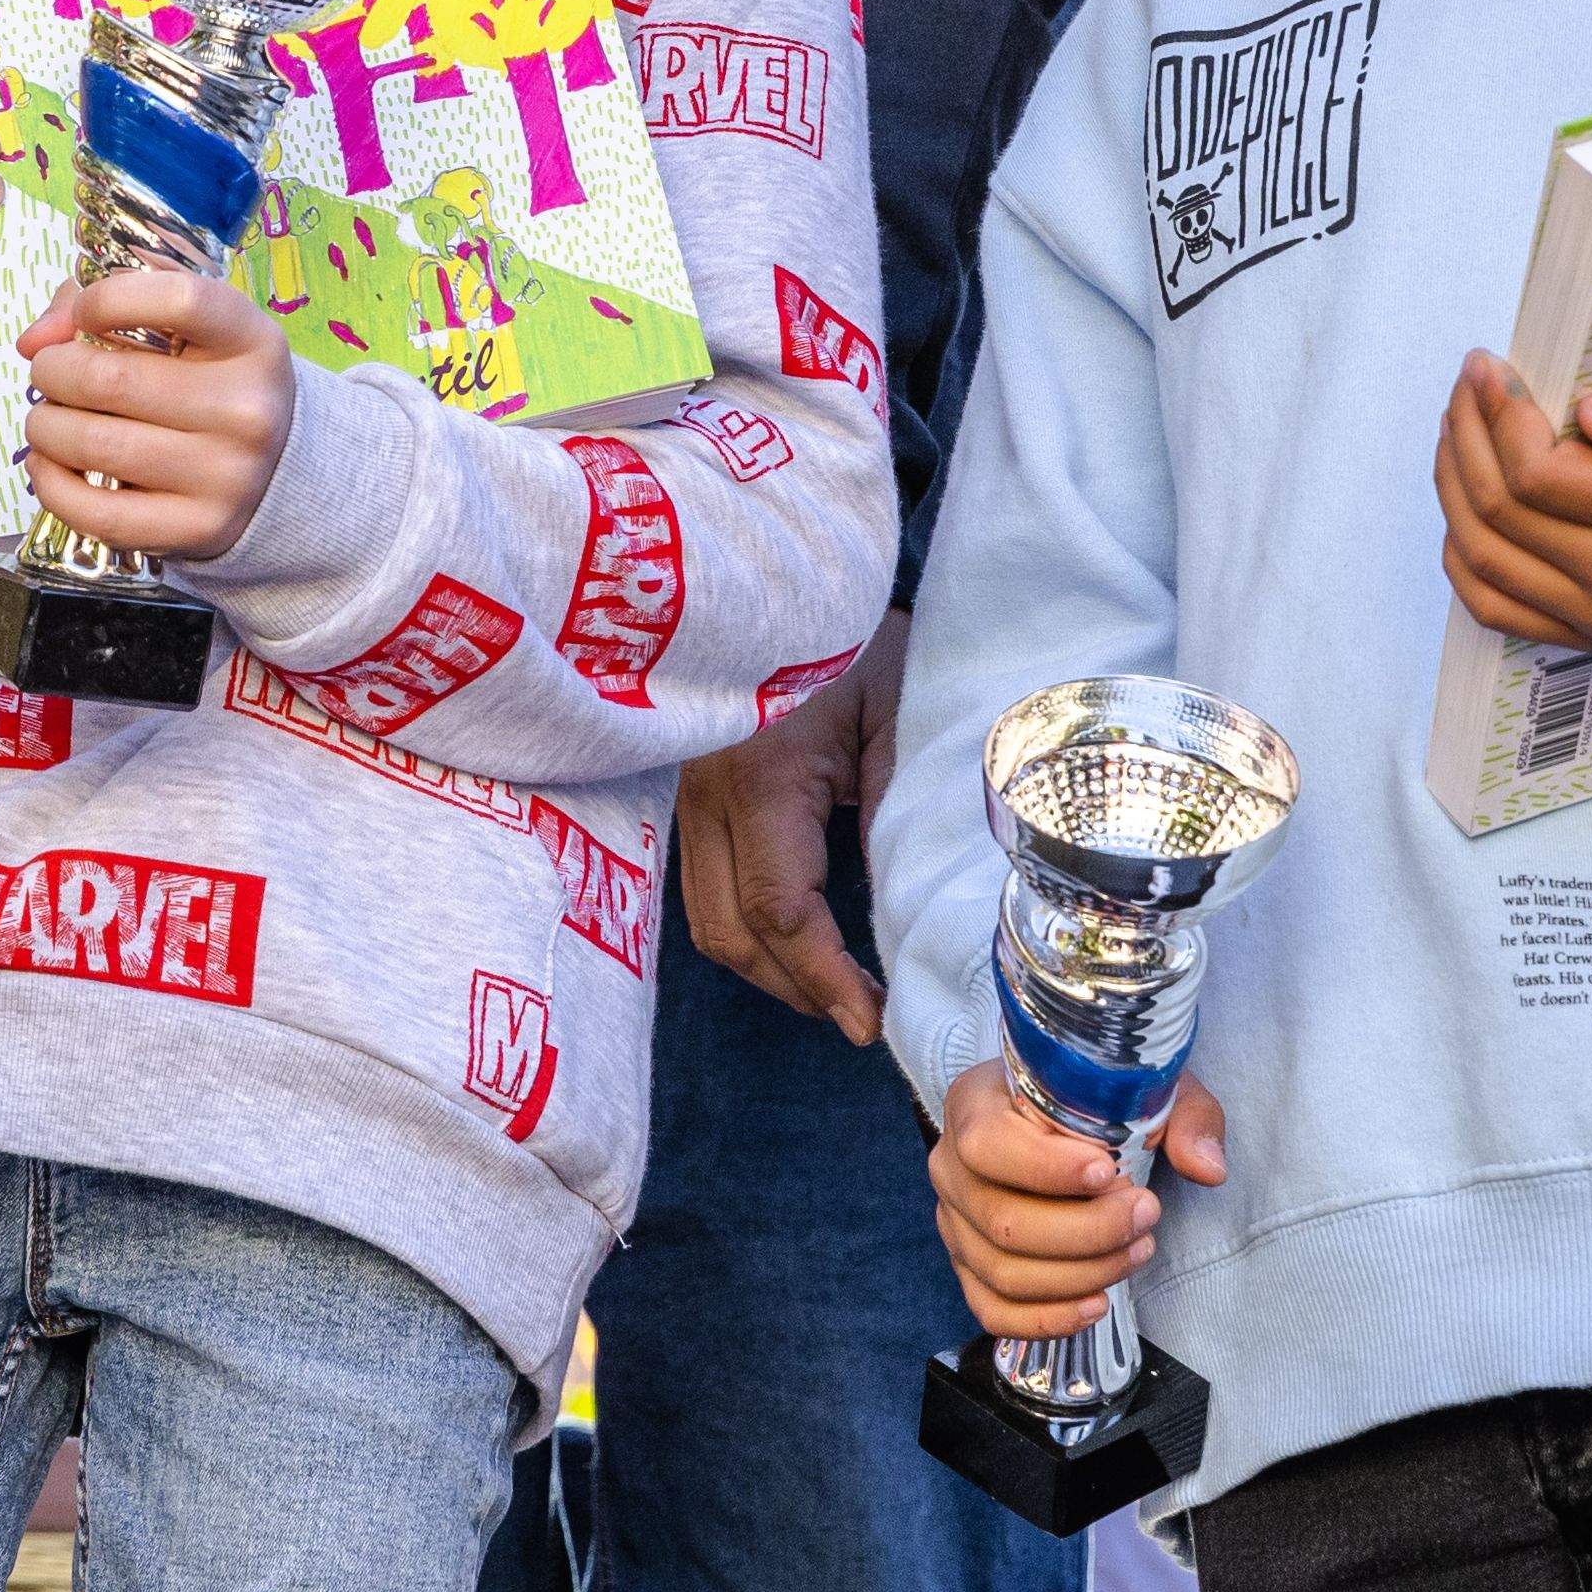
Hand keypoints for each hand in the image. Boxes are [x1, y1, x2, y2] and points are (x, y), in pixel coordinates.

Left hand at [13, 262, 295, 560]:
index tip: (85, 314)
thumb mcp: (186, 327)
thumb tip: (34, 341)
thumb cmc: (210, 382)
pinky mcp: (198, 528)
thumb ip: (107, 305)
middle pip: (112, 380)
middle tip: (49, 374)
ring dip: (45, 426)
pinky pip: (97, 512)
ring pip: (94, 445)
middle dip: (53, 371)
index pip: (179, 301)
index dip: (109, 299)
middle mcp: (248, 409)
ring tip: (49, 419)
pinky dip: (51, 484)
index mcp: (252, 341)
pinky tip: (49, 464)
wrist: (277, 470)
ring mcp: (226, 475)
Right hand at [680, 607, 901, 1040]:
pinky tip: (801, 938)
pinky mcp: (690, 794)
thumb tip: (904, 910)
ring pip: (706, 918)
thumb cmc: (855, 633)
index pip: (780, 909)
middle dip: (795, 988)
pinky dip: (749, 925)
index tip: (872, 1019)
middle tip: (862, 1018)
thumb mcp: (895, 714)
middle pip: (730, 931)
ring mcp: (687, 796)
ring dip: (767, 966)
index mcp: (762, 777)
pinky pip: (703, 884)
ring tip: (835, 991)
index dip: (823, 977)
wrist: (787, 572)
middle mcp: (706, 796)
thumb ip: (893, 809)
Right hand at [932, 1057, 1225, 1342]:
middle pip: (1003, 1221)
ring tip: (1138, 1250)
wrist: (1073, 1126)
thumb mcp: (1147, 1087)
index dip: (1045, 1168)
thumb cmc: (1101, 1101)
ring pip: (1003, 1272)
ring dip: (1080, 1274)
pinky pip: (992, 1310)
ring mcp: (955, 1223)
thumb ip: (1184, 1117)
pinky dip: (1046, 1318)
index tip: (1108, 1173)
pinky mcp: (969, 1268)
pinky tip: (1097, 1303)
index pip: (988, 1144)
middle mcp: (951, 1167)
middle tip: (1146, 1215)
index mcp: (974, 1104)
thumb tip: (1207, 1167)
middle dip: (1086, 1231)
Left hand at [1433, 352, 1591, 647]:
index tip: (1490, 365)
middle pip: (1497, 511)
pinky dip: (1462, 558)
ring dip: (1451, 487)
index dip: (1496, 414)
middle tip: (1467, 383)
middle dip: (1466, 434)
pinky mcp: (1587, 636)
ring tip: (1457, 429)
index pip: (1536, 473)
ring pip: (1482, 559)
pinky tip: (1463, 507)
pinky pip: (1494, 609)